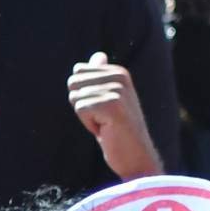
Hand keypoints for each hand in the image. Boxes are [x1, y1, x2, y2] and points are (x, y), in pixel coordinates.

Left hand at [68, 54, 160, 178]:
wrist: (136, 154)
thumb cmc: (118, 130)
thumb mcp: (110, 99)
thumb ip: (101, 76)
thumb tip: (97, 56)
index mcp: (119, 72)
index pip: (78, 72)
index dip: (83, 96)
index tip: (102, 108)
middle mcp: (120, 76)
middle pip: (74, 83)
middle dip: (82, 105)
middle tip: (103, 118)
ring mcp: (117, 90)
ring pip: (76, 98)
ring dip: (86, 117)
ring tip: (106, 124)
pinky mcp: (112, 105)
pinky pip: (81, 109)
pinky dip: (89, 125)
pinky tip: (106, 130)